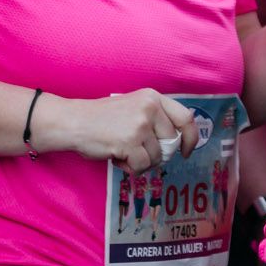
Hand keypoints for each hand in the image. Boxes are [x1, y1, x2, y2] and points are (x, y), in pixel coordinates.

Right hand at [38, 89, 198, 172]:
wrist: (75, 121)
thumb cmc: (103, 118)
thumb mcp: (134, 107)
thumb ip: (155, 118)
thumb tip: (177, 143)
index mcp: (153, 97)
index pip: (186, 118)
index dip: (191, 138)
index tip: (185, 151)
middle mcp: (150, 108)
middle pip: (172, 142)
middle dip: (159, 155)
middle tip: (140, 153)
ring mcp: (140, 125)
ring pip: (157, 157)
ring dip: (142, 161)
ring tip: (124, 152)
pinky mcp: (130, 142)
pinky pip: (142, 166)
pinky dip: (131, 168)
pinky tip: (119, 157)